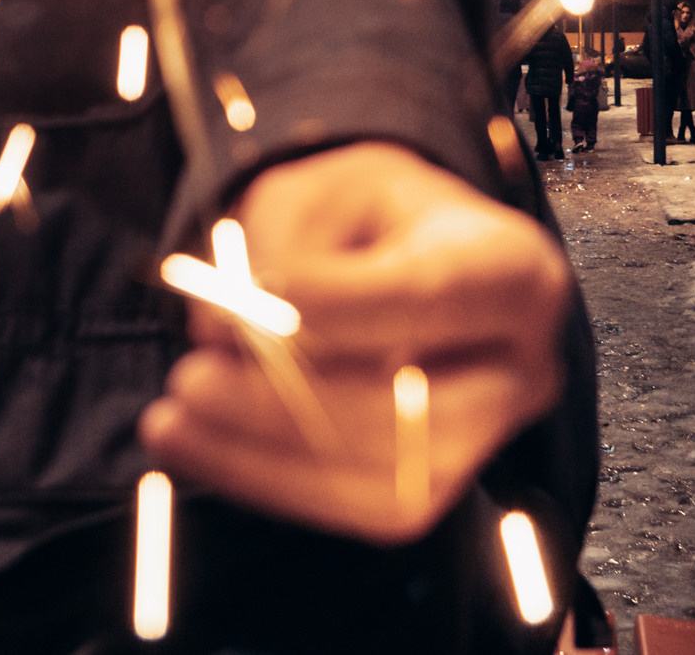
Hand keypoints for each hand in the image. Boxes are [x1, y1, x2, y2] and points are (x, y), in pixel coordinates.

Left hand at [139, 141, 571, 544]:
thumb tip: (222, 330)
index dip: (344, 304)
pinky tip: (199, 450)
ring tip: (172, 424)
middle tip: (190, 380)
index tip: (255, 298)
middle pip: (415, 411)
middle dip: (288, 407)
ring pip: (386, 480)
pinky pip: (357, 506)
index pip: (436, 294)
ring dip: (264, 459)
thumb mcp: (327, 188)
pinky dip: (269, 481)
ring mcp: (488, 440)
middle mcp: (522, 367)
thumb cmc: (373, 220)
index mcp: (512, 268)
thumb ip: (276, 244)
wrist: (412, 261)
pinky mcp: (438, 486)